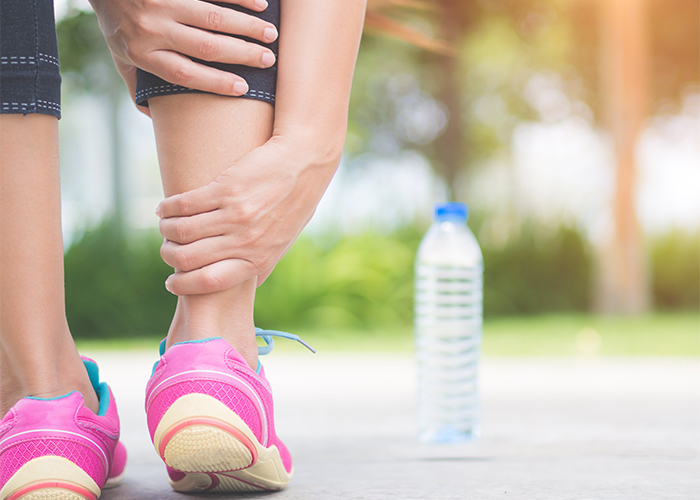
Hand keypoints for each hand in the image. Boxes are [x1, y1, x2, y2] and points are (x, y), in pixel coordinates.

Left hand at [89, 0, 277, 112]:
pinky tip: (260, 3)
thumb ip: (139, 87)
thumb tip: (158, 120)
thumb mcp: (120, 59)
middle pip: (206, 46)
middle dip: (242, 54)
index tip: (244, 88)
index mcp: (142, 53)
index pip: (184, 73)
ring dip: (246, 25)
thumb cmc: (116, 24)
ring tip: (270, 34)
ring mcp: (162, 2)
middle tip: (268, 60)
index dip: (216, 83)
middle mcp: (152, 28)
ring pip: (212, 17)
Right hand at [156, 135, 341, 293]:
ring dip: (166, 230)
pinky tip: (165, 207)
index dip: (183, 286)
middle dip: (169, 256)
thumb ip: (265, 262)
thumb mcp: (284, 241)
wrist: (306, 161)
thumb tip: (250, 286)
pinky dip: (168, 208)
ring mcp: (236, 216)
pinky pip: (185, 205)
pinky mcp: (227, 189)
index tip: (171, 283)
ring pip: (182, 232)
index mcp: (258, 259)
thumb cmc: (295, 201)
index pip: (209, 282)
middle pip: (188, 259)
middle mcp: (246, 241)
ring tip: (165, 225)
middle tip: (167, 248)